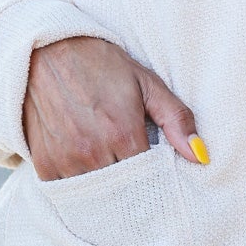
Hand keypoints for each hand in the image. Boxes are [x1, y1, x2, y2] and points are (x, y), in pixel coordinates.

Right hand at [23, 36, 208, 178]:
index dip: (157, 179)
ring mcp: (65, 159)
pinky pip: (68, 191)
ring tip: (114, 174)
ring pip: (96, 195)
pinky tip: (89, 172)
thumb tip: (201, 157)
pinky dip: (81, 187)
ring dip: (107, 190)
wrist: (46, 51)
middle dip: (135, 191)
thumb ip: (176, 120)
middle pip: (124, 191)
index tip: (160, 177)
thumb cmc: (102, 65)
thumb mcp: (146, 83)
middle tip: (140, 184)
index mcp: (123, 133)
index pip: (150, 179)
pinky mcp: (44, 163)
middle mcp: (93, 151)